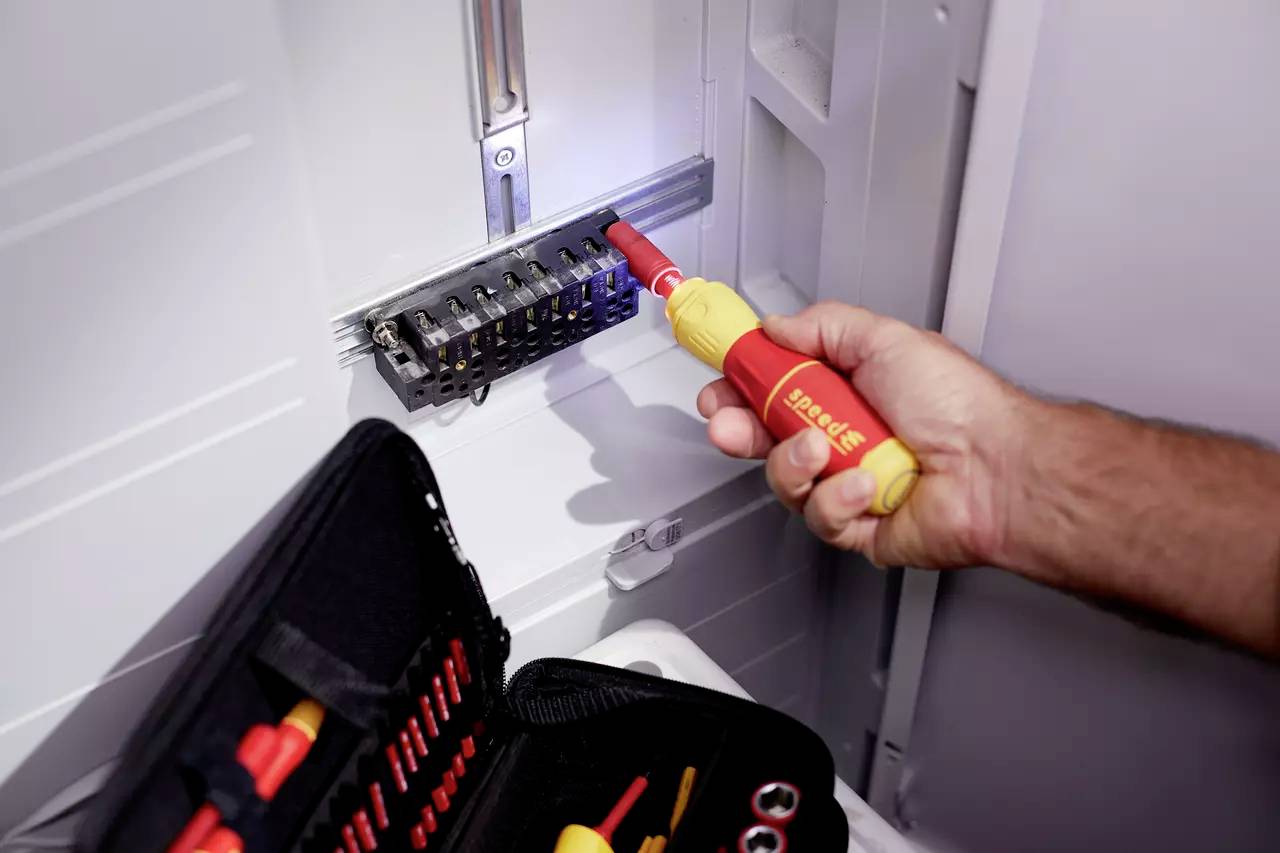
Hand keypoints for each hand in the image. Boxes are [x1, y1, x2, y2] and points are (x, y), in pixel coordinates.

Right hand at [697, 302, 1023, 567]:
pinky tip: (865, 484)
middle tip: (730, 424)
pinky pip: (820, 516)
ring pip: (785, 478)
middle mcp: (844, 437)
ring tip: (822, 448)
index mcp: (847, 390)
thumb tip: (776, 326)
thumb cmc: (960, 405)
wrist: (997, 467)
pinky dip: (838, 498)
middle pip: (766, 436)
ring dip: (794, 461)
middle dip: (739, 429)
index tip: (720, 382)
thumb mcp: (884, 339)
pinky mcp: (857, 527)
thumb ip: (823, 326)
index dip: (742, 386)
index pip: (776, 387)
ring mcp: (848, 483)